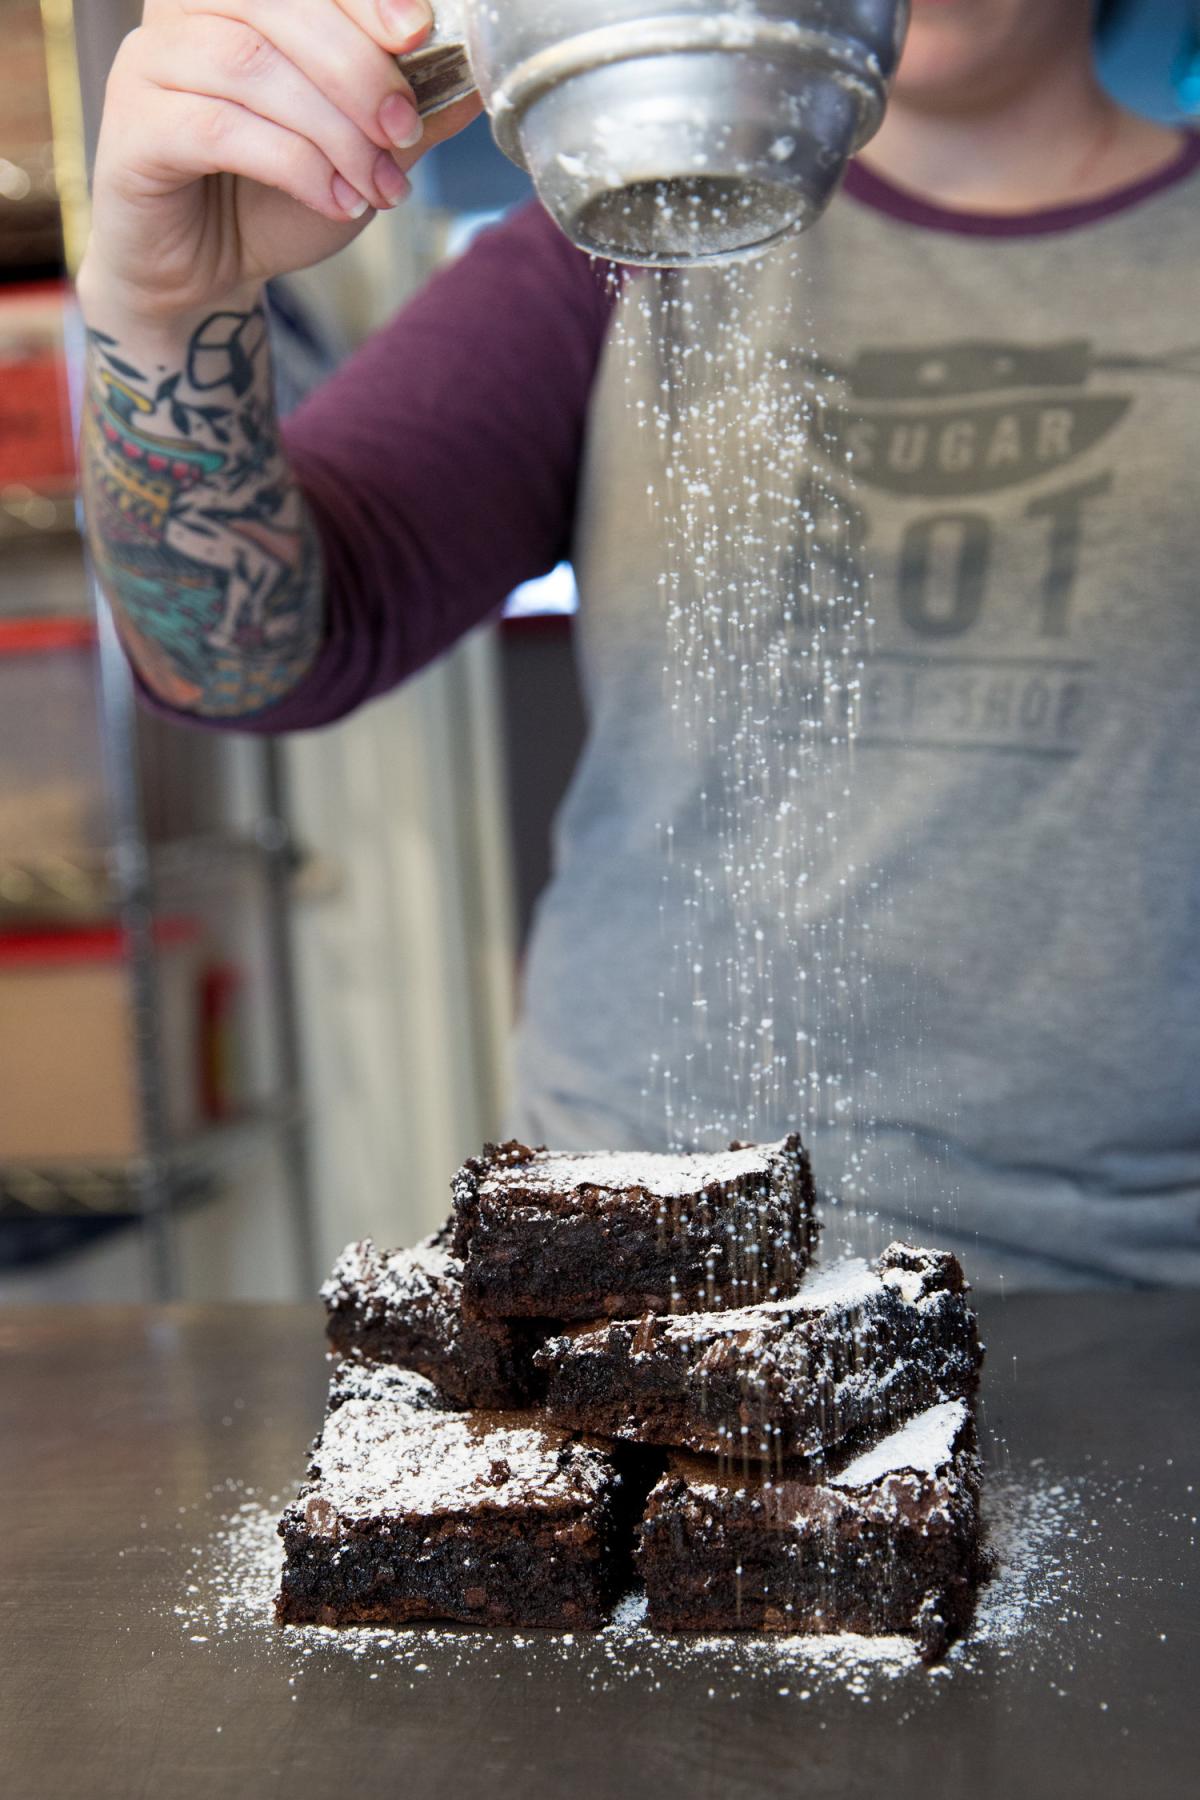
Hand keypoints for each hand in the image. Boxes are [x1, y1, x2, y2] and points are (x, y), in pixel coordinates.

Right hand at [77, 0, 481, 325]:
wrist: (205, 272)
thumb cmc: (273, 198)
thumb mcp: (359, 151)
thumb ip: (408, 113)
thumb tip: (472, 82)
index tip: (416, 32)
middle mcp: (183, 12)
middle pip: (275, 4)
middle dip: (357, 69)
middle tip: (403, 131)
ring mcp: (150, 65)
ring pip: (250, 67)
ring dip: (332, 131)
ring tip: (376, 187)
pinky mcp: (133, 128)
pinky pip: (218, 128)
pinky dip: (293, 166)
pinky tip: (334, 199)